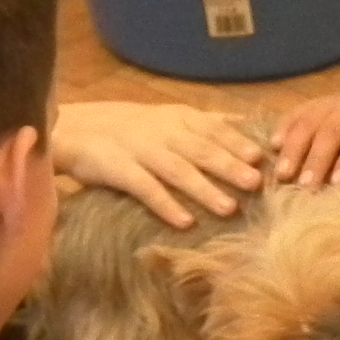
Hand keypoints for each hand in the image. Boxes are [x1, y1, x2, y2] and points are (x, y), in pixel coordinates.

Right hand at [52, 101, 263, 227]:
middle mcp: (163, 132)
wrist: (77, 129)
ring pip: (178, 170)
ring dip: (205, 189)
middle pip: (201, 149)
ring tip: (229, 208)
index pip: (213, 128)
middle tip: (256, 183)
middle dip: (229, 166)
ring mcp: (141, 151)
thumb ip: (207, 122)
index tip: (263, 157)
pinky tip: (185, 222)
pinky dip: (166, 205)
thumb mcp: (170, 117)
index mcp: (178, 118)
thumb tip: (248, 121)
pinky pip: (146, 189)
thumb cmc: (133, 128)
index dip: (237, 142)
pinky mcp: (119, 170)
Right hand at [273, 84, 339, 186]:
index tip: (337, 184)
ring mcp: (330, 101)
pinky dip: (283, 129)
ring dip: (293, 148)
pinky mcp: (314, 103)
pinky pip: (296, 114)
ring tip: (281, 175)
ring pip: (308, 122)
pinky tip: (271, 147)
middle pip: (329, 130)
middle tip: (304, 187)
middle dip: (316, 159)